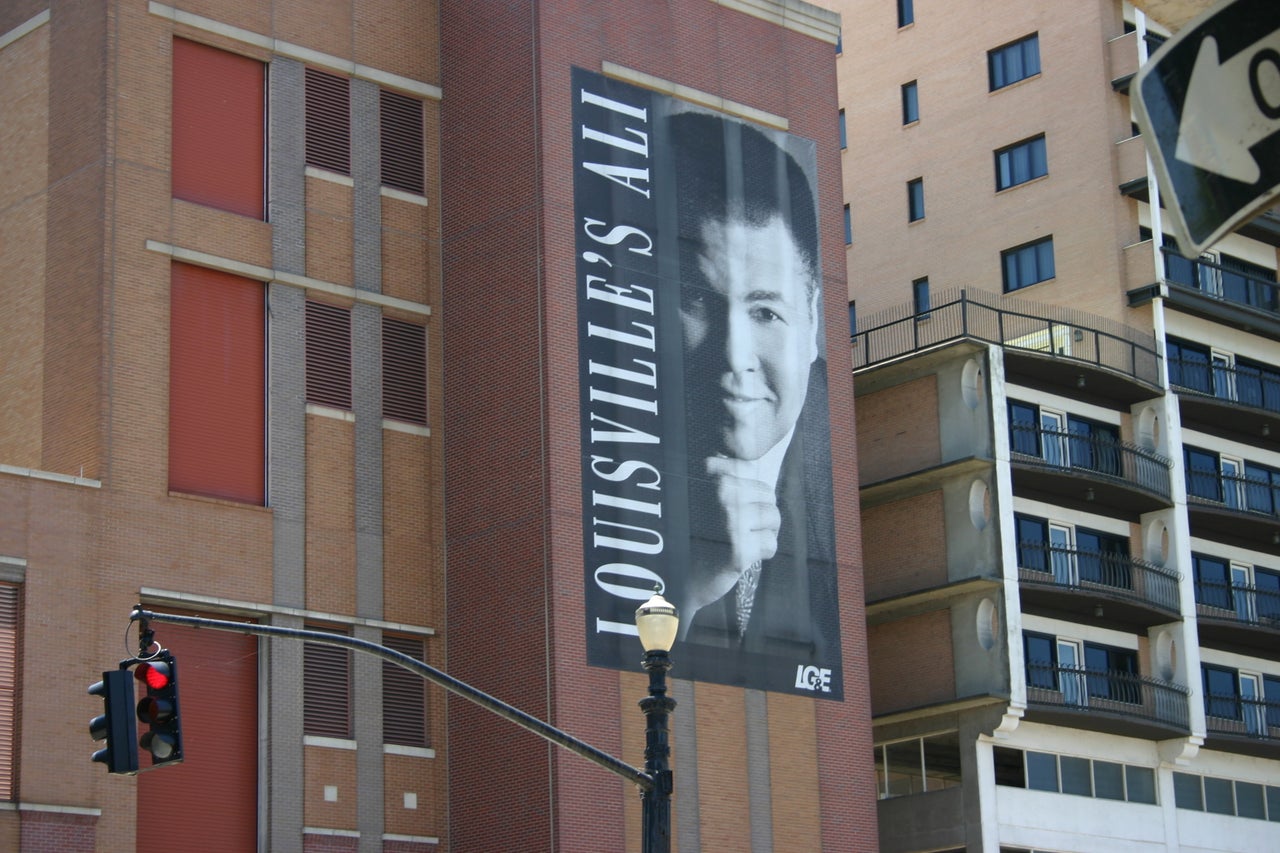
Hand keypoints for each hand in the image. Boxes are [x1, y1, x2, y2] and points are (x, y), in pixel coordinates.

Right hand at [682, 455, 779, 616]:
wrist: (690, 577)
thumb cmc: (704, 533)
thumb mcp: (713, 497)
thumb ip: (727, 474)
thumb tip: (731, 453)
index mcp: (713, 478)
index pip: (749, 470)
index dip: (750, 491)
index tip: (733, 506)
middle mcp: (721, 496)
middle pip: (767, 495)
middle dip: (761, 513)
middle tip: (741, 527)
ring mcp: (730, 523)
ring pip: (773, 518)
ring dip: (764, 533)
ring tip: (743, 540)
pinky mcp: (739, 551)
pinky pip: (770, 544)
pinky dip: (762, 553)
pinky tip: (743, 556)